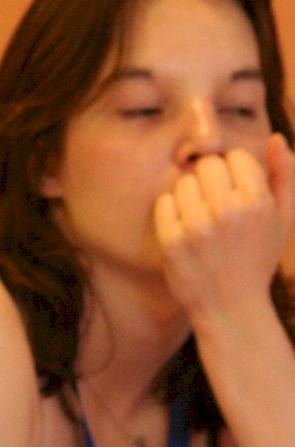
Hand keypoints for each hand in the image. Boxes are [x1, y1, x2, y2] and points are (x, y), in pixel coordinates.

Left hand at [155, 134, 294, 322]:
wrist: (231, 307)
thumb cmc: (258, 258)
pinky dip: (171, 212)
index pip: (234, 156)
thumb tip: (276, 138)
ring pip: (183, 182)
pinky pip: (164, 203)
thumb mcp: (284, 219)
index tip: (234, 192)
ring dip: (189, 196)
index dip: (233, 171)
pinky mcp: (172, 241)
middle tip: (214, 204)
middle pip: (206, 165)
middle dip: (210, 179)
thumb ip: (286, 176)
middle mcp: (229, 211)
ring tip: (201, 219)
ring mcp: (198, 227)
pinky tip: (184, 229)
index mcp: (259, 202)